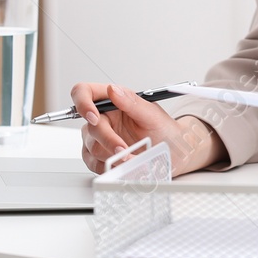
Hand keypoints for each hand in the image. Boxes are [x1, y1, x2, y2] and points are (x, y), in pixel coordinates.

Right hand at [70, 82, 223, 176]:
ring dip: (110, 155)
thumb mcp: (153, 114)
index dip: (83, 102)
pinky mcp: (99, 157)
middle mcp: (103, 117)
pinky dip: (108, 166)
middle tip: (124, 149)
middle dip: (107, 139)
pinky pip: (93, 163)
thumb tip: (112, 90)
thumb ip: (131, 102)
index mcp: (113, 100)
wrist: (174, 154)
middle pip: (88, 125)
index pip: (84, 92)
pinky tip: (123, 165)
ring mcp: (99, 137)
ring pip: (90, 146)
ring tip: (131, 158)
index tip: (94, 117)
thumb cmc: (165, 131)